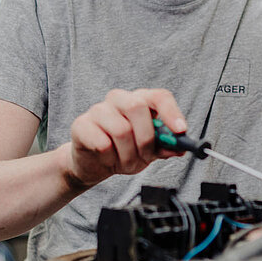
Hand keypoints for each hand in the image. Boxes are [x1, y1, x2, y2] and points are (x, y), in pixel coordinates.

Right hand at [62, 88, 186, 189]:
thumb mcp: (150, 151)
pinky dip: (110, 159)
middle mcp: (119, 99)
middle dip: (146, 139)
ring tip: (126, 162)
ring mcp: (98, 110)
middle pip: (137, 107)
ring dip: (128, 155)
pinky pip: (102, 144)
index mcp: (140, 100)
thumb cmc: (124, 151)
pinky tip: (108, 160)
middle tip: (146, 156)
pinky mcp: (81, 125)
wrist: (94, 164)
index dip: (171, 112)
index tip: (180, 131)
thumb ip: (165, 146)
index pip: (159, 96)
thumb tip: (180, 147)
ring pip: (121, 130)